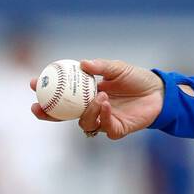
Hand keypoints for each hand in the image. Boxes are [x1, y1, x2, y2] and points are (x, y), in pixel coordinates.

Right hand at [29, 58, 163, 139]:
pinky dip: (104, 116)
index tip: (33, 83)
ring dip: (87, 111)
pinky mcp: (117, 130)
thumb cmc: (137, 78)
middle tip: (38, 106)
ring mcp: (104, 121)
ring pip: (84, 123)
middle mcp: (92, 109)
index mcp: (87, 94)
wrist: (160, 91)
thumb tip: (81, 64)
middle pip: (64, 116)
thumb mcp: (118, 68)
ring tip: (98, 95)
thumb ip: (101, 67)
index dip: (45, 92)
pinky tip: (106, 104)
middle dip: (49, 113)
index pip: (61, 96)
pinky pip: (105, 128)